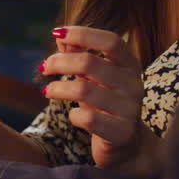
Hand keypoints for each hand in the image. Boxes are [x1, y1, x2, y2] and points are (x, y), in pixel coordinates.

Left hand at [43, 26, 147, 169]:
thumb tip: (61, 36)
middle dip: (60, 62)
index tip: (57, 33)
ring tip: (47, 91)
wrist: (126, 145)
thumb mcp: (94, 77)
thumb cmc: (105, 104)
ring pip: (83, 90)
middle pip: (89, 63)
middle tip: (44, 67)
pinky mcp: (121, 133)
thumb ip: (79, 55)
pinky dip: (73, 115)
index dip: (83, 34)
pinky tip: (73, 115)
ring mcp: (130, 109)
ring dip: (58, 89)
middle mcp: (134, 85)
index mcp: (129, 66)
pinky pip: (88, 119)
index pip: (111, 41)